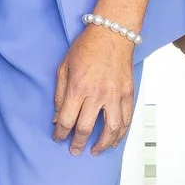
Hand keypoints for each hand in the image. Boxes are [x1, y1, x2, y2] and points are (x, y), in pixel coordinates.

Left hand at [55, 22, 138, 153]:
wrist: (112, 34)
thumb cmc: (86, 47)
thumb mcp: (64, 67)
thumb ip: (60, 94)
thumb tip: (56, 117)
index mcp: (78, 88)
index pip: (66, 119)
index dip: (60, 133)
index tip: (58, 138)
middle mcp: (97, 94)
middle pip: (86, 128)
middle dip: (78, 143)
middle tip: (74, 150)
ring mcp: (114, 95)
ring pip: (110, 129)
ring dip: (102, 144)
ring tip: (96, 150)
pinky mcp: (127, 93)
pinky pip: (126, 119)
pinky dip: (120, 133)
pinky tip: (114, 140)